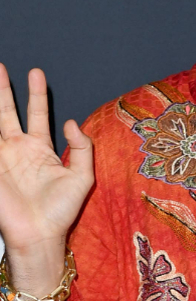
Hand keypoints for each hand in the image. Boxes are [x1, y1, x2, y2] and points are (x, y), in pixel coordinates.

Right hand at [0, 65, 93, 283]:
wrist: (40, 234)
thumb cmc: (62, 210)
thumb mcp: (83, 176)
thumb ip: (82, 147)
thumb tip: (69, 121)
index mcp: (41, 149)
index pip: (38, 113)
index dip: (37, 94)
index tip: (36, 72)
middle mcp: (18, 149)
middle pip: (8, 112)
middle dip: (4, 90)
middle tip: (1, 66)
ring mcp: (1, 157)